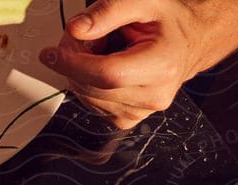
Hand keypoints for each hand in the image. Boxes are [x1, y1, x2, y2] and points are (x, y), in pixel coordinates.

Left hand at [40, 0, 210, 128]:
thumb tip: (75, 30)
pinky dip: (87, 84)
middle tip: (78, 37)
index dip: (73, 64)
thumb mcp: (144, 0)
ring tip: (101, 48)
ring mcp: (139, 112)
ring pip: (87, 97)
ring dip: (80, 72)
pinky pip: (91, 104)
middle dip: (73, 62)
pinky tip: (104, 66)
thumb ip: (108, 11)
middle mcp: (153, 95)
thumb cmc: (168, 21)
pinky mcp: (126, 119)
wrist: (188, 42)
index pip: (107, 74)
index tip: (50, 54)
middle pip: (92, 86)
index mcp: (163, 65)